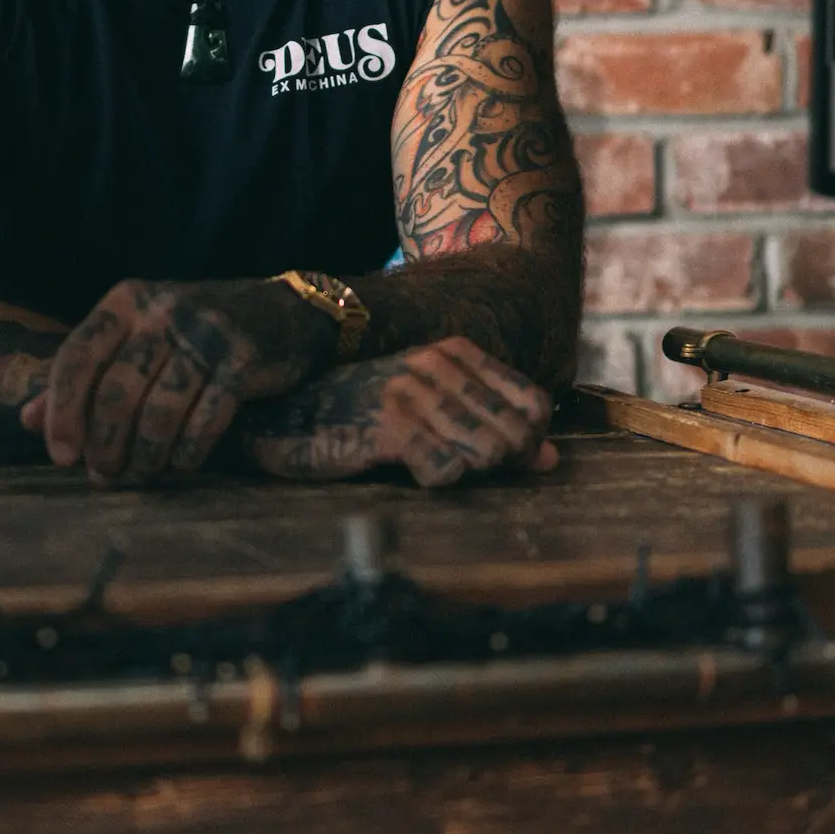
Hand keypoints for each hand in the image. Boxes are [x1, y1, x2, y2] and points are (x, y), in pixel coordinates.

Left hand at [22, 277, 337, 482]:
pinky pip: (204, 421)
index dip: (62, 411)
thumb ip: (83, 377)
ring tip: (140, 475)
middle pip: (116, 391)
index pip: (77, 356)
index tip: (60, 455)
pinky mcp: (243, 360)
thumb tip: (28, 420)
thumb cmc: (193, 333)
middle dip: (104, 444)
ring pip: (158, 411)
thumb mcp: (135, 341)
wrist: (283, 313)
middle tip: (103, 475)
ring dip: (144, 456)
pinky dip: (187, 453)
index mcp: (125, 302)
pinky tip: (179, 466)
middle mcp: (161, 311)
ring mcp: (204, 334)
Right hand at [245, 338, 556, 488]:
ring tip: (439, 469)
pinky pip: (446, 469)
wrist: (283, 415)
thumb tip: (551, 458)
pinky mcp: (387, 428)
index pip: (534, 402)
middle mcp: (437, 367)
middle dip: (506, 463)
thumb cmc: (361, 414)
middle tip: (468, 471)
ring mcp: (412, 395)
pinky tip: (417, 474)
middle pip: (515, 432)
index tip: (508, 459)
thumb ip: (489, 426)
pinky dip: (442, 480)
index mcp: (453, 352)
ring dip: (473, 473)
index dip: (531, 440)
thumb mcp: (430, 408)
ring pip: (487, 451)